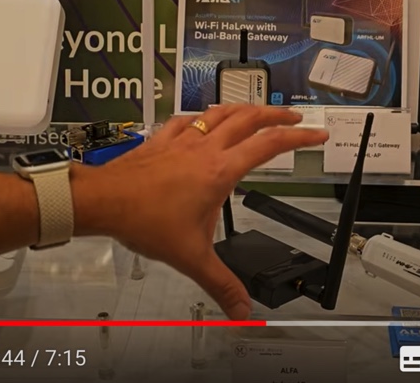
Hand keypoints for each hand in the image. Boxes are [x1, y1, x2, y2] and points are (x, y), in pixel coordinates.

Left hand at [74, 105, 327, 319]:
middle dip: (277, 115)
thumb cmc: (144, 221)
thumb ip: (221, 284)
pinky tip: (201, 122)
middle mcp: (205, 149)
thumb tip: (242, 310)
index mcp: (220, 172)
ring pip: (221, 113)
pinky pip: (189, 120)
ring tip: (256, 112)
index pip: (270, 145)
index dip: (299, 136)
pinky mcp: (162, 140)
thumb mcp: (191, 257)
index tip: (316, 133)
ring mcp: (183, 141)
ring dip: (244, 109)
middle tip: (295, 116)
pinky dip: (203, 117)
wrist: (103, 201)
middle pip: (250, 119)